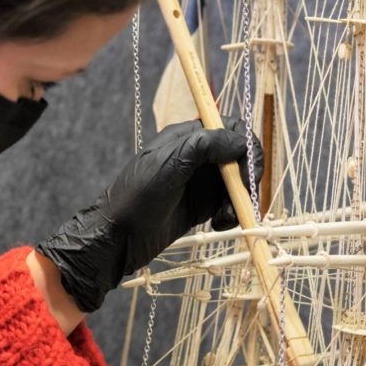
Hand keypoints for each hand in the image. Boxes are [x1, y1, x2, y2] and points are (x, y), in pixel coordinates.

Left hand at [37, 117, 262, 312]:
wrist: (119, 237)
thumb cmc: (137, 197)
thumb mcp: (169, 165)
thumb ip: (204, 146)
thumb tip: (241, 142)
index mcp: (188, 137)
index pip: (233, 128)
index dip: (246, 147)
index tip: (247, 172)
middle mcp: (198, 156)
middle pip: (240, 157)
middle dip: (247, 179)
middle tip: (243, 201)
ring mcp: (201, 182)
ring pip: (238, 184)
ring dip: (240, 201)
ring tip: (225, 220)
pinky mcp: (202, 206)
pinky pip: (229, 204)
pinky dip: (231, 214)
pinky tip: (219, 225)